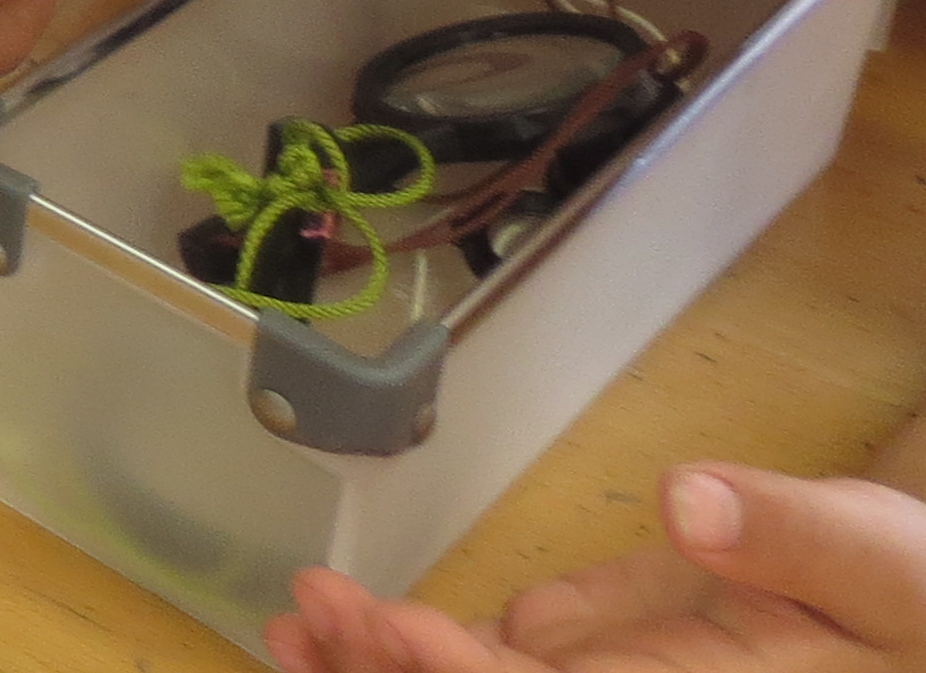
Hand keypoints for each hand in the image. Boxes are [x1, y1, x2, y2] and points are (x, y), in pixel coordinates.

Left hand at [274, 467, 925, 669]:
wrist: (918, 616)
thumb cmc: (919, 601)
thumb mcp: (886, 569)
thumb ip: (797, 541)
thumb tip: (697, 503)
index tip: (389, 625)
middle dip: (397, 672)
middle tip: (305, 615)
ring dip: (389, 663)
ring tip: (296, 624)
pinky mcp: (616, 663)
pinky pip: (514, 664)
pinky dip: (424, 645)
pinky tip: (348, 625)